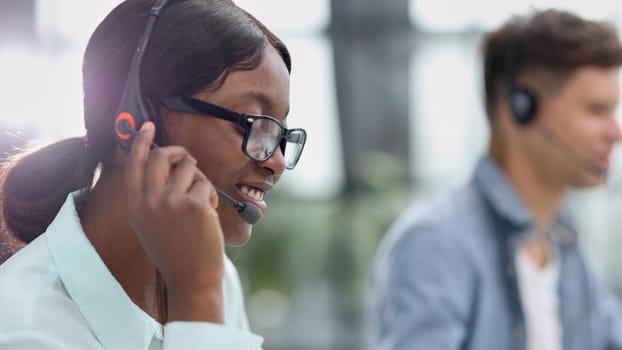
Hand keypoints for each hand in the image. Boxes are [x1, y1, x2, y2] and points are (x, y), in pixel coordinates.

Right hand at [124, 121, 223, 321]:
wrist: (191, 278)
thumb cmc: (175, 251)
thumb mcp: (151, 223)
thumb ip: (152, 195)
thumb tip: (169, 162)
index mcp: (135, 206)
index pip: (134, 164)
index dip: (140, 142)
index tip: (147, 127)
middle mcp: (149, 201)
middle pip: (161, 157)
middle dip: (178, 151)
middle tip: (188, 157)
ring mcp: (171, 202)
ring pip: (188, 169)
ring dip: (198, 180)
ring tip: (199, 204)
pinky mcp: (194, 204)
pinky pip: (205, 184)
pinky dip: (209, 195)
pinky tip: (207, 215)